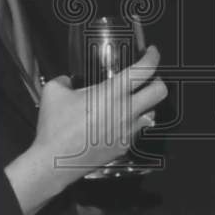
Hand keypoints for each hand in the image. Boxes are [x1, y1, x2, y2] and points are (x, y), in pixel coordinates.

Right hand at [35, 44, 165, 176]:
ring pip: (152, 113)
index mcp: (112, 93)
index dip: (153, 57)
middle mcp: (125, 111)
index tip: (151, 53)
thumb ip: (65, 79)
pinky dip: (134, 122)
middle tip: (148, 78)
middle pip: (160, 92)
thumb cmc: (55, 127)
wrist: (54, 162)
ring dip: (147, 104)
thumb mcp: (53, 91)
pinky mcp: (124, 147)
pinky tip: (119, 121)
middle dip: (158, 80)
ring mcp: (127, 132)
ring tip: (134, 101)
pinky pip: (138, 131)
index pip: (144, 70)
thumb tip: (68, 80)